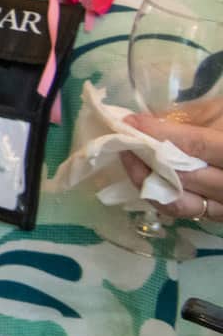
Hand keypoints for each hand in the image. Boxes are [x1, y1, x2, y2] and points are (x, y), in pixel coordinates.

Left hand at [123, 97, 222, 219]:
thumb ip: (192, 118)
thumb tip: (147, 120)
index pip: (197, 146)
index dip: (160, 133)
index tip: (130, 121)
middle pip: (184, 177)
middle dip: (147, 157)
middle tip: (122, 139)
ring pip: (179, 202)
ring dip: (148, 181)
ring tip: (131, 159)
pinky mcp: (218, 217)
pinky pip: (183, 211)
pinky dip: (160, 194)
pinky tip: (147, 176)